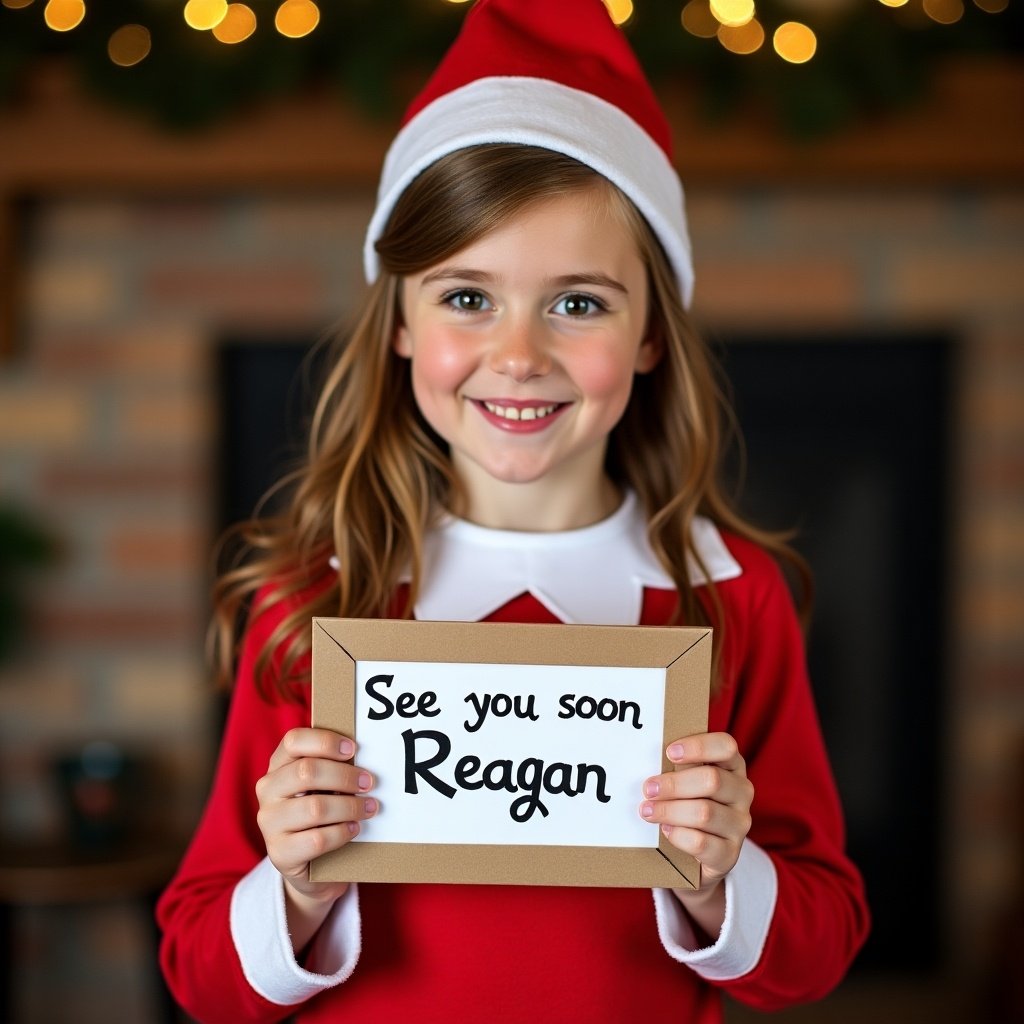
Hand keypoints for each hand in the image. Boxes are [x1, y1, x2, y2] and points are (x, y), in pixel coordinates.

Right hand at [255, 727, 377, 949]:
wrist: (308, 862)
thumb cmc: (320, 811)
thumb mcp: (321, 785)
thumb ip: (332, 766)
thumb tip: (367, 753)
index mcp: (278, 765)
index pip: (293, 741)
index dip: (325, 741)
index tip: (353, 749)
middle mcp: (268, 790)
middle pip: (306, 772)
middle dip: (345, 776)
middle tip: (369, 783)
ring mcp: (269, 822)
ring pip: (315, 807)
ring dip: (350, 806)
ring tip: (369, 808)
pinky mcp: (279, 852)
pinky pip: (317, 839)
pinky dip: (342, 832)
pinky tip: (354, 829)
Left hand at [639, 732, 752, 935]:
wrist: (701, 854)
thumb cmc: (689, 803)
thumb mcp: (687, 781)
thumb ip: (677, 767)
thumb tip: (647, 757)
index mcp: (732, 766)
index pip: (726, 746)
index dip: (698, 746)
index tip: (669, 752)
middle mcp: (742, 792)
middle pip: (712, 780)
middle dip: (675, 784)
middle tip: (648, 789)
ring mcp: (739, 824)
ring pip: (704, 812)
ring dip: (670, 811)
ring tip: (647, 811)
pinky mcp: (730, 853)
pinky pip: (702, 843)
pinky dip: (679, 835)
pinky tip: (666, 831)